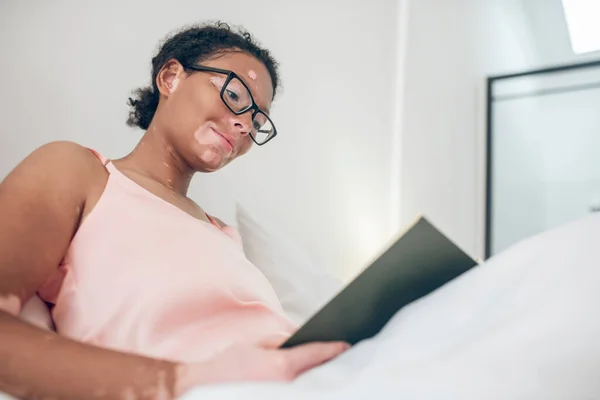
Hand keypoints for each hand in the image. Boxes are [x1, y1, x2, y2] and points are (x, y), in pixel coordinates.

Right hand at [175, 340, 349, 394]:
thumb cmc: (224, 366)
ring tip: (327, 367)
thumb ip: (280, 341)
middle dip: (328, 363)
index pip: (317, 353)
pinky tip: (307, 379)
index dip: (334, 348)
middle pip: (317, 372)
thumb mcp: (254, 343)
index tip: (346, 344)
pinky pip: (296, 391)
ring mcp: (282, 397)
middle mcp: (286, 386)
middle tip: (342, 353)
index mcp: (282, 365)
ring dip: (317, 376)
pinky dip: (303, 385)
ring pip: (308, 385)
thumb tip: (299, 339)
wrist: (201, 388)